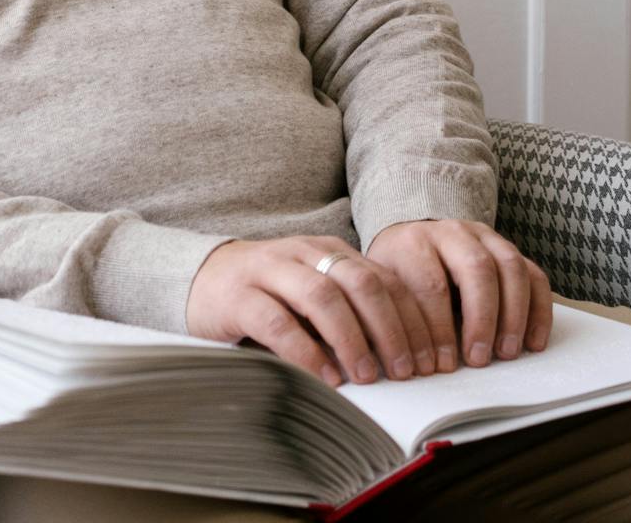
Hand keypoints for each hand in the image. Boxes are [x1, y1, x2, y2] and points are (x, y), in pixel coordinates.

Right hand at [185, 236, 438, 387]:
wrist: (200, 277)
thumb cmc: (269, 294)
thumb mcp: (314, 294)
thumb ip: (350, 311)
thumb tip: (405, 355)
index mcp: (331, 252)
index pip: (385, 279)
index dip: (413, 318)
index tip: (430, 357)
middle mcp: (305, 254)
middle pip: (362, 283)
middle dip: (392, 328)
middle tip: (408, 369)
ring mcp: (270, 271)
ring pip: (323, 298)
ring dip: (352, 339)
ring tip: (369, 376)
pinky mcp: (239, 296)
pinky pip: (278, 323)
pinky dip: (306, 352)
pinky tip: (324, 378)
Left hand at [365, 219, 551, 371]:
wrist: (409, 235)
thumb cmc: (396, 274)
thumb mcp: (383, 290)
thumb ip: (393, 319)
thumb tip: (401, 364)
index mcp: (413, 243)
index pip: (430, 284)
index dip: (438, 329)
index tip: (441, 365)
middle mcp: (452, 233)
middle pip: (476, 269)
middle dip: (482, 318)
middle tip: (480, 359)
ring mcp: (484, 236)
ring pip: (510, 266)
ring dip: (513, 315)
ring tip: (507, 353)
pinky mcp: (507, 249)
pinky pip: (533, 274)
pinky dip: (538, 309)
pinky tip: (533, 342)